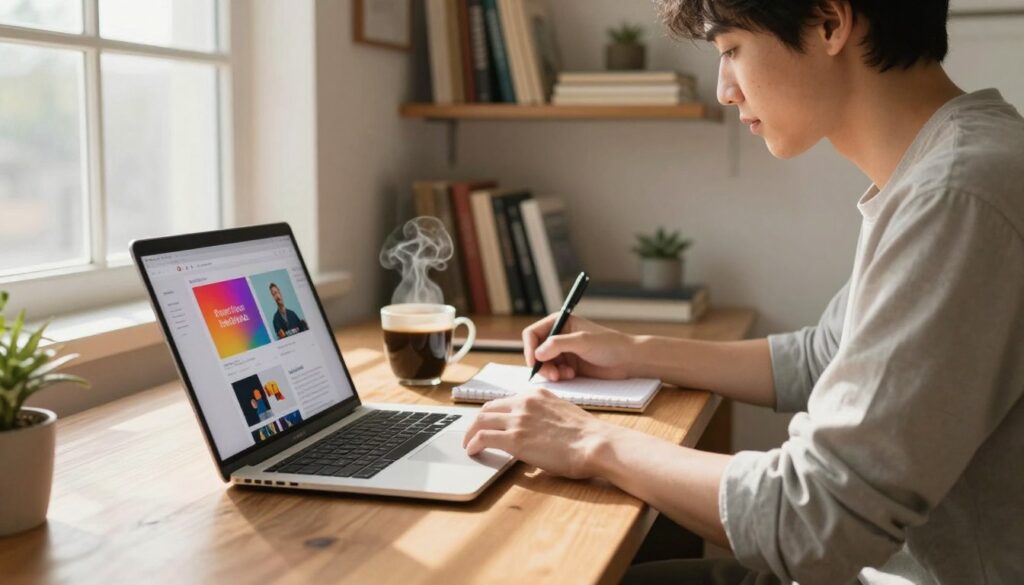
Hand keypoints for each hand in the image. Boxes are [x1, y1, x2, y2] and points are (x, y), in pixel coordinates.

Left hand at [462, 389, 618, 478]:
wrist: (596, 444)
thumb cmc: (586, 435)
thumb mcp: (561, 413)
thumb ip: (543, 415)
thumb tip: (534, 430)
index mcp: (536, 395)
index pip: (504, 401)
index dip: (492, 414)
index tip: (488, 423)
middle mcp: (524, 403)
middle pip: (487, 408)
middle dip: (476, 422)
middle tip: (471, 434)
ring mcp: (518, 420)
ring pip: (480, 421)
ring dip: (470, 433)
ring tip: (468, 445)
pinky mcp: (515, 439)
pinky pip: (483, 438)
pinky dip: (473, 444)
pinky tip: (472, 451)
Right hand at [522, 313, 635, 380]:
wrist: (628, 360)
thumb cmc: (610, 345)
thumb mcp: (583, 341)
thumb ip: (558, 344)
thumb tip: (537, 353)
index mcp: (559, 323)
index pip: (532, 334)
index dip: (529, 348)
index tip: (534, 363)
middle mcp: (558, 336)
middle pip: (535, 351)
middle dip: (541, 364)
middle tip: (553, 375)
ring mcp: (563, 352)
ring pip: (543, 364)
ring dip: (550, 372)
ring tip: (566, 375)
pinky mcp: (568, 365)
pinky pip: (553, 372)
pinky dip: (558, 376)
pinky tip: (571, 375)